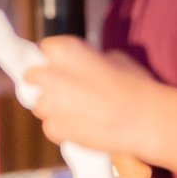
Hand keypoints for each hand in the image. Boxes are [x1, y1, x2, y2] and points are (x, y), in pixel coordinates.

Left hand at [23, 37, 155, 155]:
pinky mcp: (53, 128)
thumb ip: (88, 59)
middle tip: (67, 89)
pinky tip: (85, 126)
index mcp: (62, 50)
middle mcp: (47, 75)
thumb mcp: (113, 58)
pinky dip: (63, 127)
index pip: (46, 49)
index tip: (66, 66)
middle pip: (32, 77)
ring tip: (82, 111)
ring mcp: (47, 104)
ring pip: (40, 105)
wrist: (144, 119)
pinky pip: (51, 127)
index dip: (56, 59)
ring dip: (54, 107)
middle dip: (46, 82)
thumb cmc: (134, 85)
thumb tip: (83, 65)